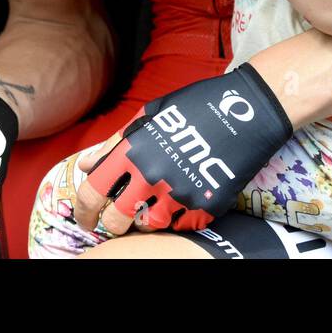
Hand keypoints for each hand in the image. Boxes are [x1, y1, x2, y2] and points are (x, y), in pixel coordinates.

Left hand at [73, 63, 293, 234]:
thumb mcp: (150, 115)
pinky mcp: (206, 204)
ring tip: (152, 207)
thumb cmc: (196, 105)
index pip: (93, 192)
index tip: (85, 218)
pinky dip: (178, 218)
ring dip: (146, 221)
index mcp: (134, 150)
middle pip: (118, 220)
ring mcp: (181, 192)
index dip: (84, 210)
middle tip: (119, 220)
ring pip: (150, 226)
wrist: (247, 110)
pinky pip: (182, 224)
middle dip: (114, 224)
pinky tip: (181, 202)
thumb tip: (85, 164)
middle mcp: (154, 174)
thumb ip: (115, 141)